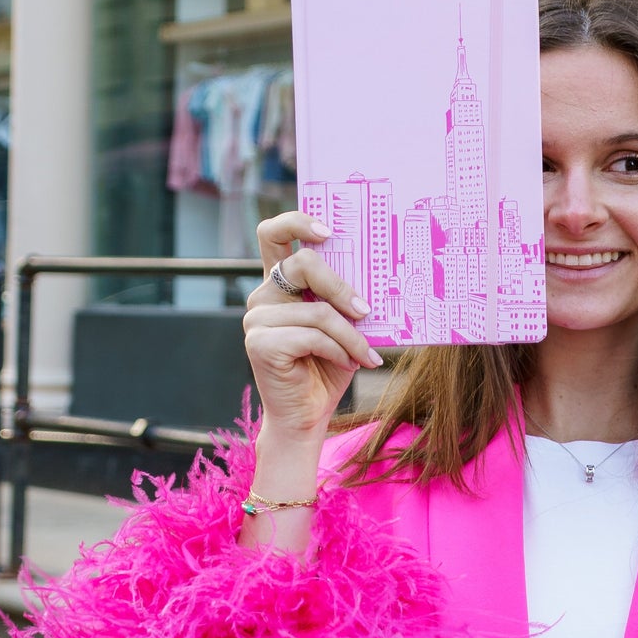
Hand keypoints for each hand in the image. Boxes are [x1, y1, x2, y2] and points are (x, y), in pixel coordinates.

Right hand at [243, 210, 383, 439]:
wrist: (308, 416)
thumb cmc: (329, 368)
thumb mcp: (344, 326)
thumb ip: (346, 298)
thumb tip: (381, 274)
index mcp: (280, 284)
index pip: (273, 233)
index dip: (297, 221)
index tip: (329, 230)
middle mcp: (263, 296)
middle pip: (302, 263)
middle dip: (341, 286)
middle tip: (366, 311)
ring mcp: (257, 319)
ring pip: (317, 311)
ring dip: (351, 336)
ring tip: (365, 355)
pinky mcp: (259, 343)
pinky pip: (312, 336)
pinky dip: (338, 351)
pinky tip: (348, 364)